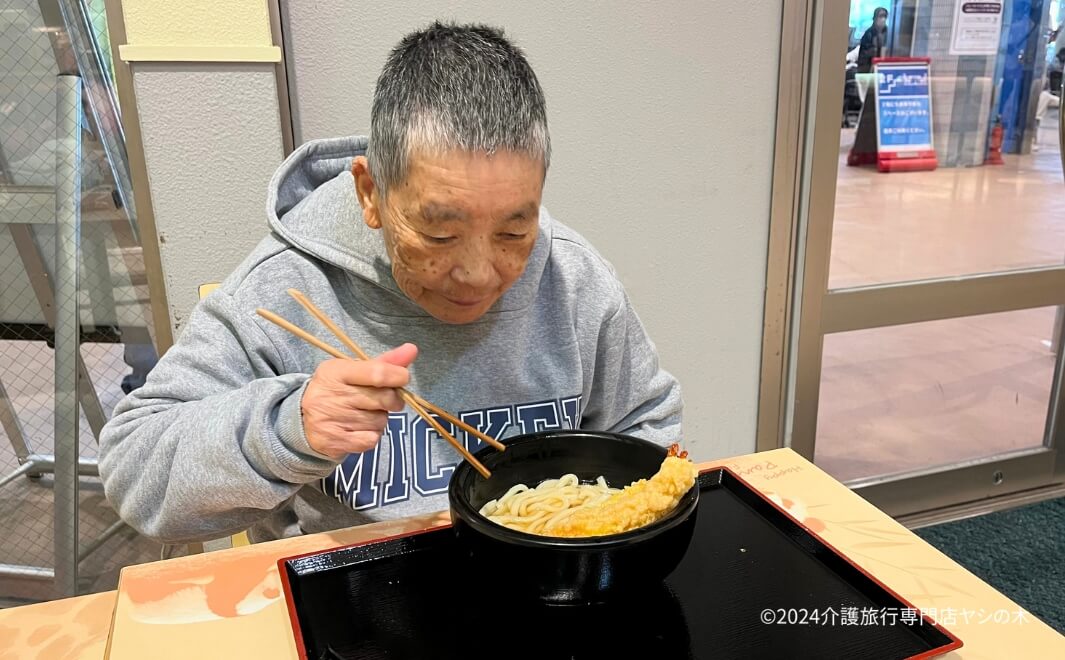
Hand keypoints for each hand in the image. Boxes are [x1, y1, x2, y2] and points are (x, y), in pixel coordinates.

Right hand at [301, 343, 417, 458]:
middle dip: (393, 399)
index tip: (402, 378)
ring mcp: (332, 420)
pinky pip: (371, 439)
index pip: (376, 373)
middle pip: (383, 398)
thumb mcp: (353, 371)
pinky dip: (372, 435)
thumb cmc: (336, 391)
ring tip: (365, 413)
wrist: (302, 420)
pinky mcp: (335, 442)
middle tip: (386, 399)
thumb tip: (412, 349)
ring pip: (379, 421)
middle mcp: (332, 395)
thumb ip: (384, 362)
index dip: (397, 376)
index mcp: (336, 372)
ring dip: (380, 418)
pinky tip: (360, 428)